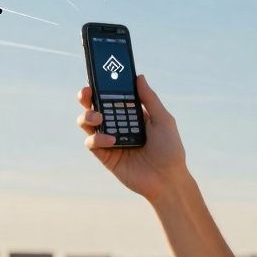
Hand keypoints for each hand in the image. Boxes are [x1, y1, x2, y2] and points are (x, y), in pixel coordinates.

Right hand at [76, 75, 188, 202]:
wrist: (167, 179)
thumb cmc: (170, 150)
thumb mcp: (163, 120)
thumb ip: (149, 99)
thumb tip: (139, 77)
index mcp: (131, 114)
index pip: (113, 96)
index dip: (103, 86)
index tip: (98, 76)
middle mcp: (118, 125)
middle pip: (95, 106)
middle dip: (87, 97)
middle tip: (86, 92)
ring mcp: (110, 140)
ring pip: (88, 123)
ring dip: (87, 116)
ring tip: (97, 117)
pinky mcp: (105, 156)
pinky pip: (92, 142)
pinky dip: (97, 138)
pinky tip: (111, 140)